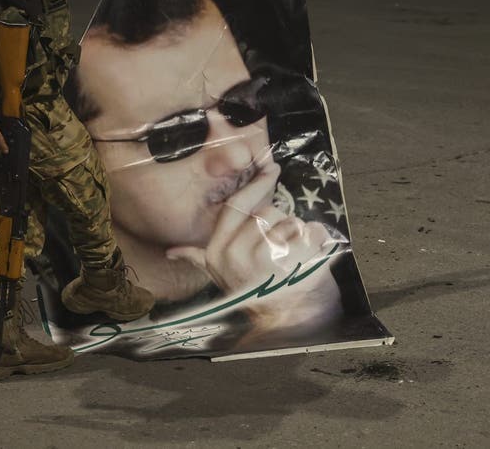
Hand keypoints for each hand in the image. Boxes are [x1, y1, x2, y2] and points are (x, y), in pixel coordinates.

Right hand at [164, 158, 344, 321]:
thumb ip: (200, 259)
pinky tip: (311, 256)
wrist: (289, 321)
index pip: (236, 206)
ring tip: (295, 256)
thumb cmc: (258, 293)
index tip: (272, 168)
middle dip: (281, 224)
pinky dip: (318, 239)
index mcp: (217, 251)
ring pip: (290, 221)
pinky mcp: (294, 261)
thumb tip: (171, 252)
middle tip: (282, 249)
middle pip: (267, 211)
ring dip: (299, 234)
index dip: (256, 185)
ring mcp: (264, 258)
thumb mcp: (222, 276)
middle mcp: (235, 255)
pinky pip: (312, 231)